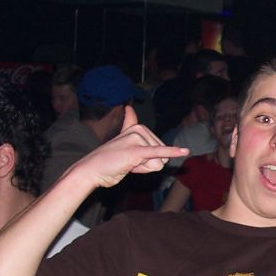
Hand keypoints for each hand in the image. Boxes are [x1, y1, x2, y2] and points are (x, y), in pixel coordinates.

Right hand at [72, 106, 187, 190]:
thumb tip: (129, 105)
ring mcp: (138, 139)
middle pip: (161, 156)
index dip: (151, 158)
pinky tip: (185, 151)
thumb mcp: (125, 146)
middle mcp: (139, 130)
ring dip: (143, 168)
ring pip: (158, 162)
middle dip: (146, 165)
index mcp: (137, 127)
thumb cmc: (109, 161)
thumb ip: (133, 133)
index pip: (158, 146)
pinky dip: (172, 152)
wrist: (91, 170)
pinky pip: (159, 153)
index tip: (141, 137)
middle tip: (127, 162)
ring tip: (126, 163)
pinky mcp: (137, 150)